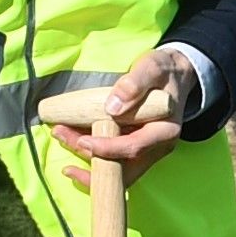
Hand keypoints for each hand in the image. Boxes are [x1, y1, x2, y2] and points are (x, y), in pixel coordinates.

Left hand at [41, 47, 200, 183]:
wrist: (175, 75)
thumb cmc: (164, 71)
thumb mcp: (153, 68)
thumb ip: (135, 84)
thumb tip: (112, 107)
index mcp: (164, 132)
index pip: (134, 147)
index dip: (107, 149)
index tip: (83, 141)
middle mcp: (156, 148)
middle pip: (121, 167)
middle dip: (89, 158)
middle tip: (61, 135)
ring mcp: (145, 151)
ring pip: (115, 168)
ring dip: (86, 156)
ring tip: (60, 133)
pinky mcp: (135, 148)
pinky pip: (113, 161)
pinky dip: (92, 154)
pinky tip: (71, 141)